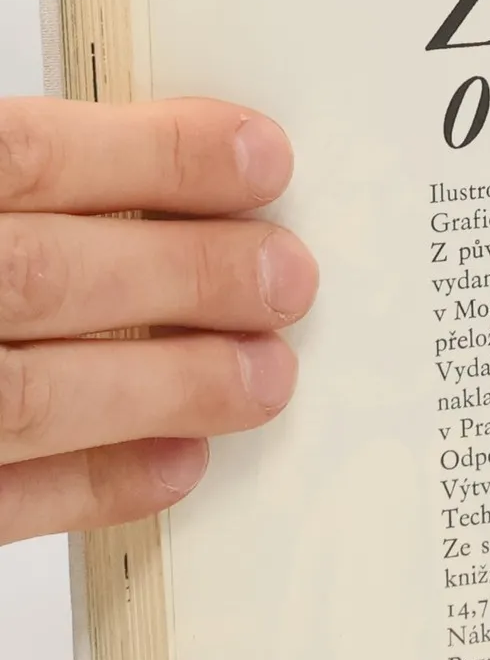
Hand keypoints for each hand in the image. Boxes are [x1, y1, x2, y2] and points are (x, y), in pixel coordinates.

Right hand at [0, 99, 316, 543]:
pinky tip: (181, 461)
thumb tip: (148, 183)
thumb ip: (22, 186)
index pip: (32, 157)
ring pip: (39, 399)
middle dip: (190, 274)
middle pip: (49, 278)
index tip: (261, 158)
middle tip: (291, 277)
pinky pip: (3, 502)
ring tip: (268, 375)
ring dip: (173, 384)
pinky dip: (98, 484)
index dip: (158, 157)